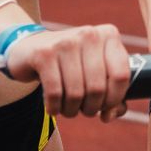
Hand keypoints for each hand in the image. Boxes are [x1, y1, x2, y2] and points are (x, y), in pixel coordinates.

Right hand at [3, 24, 134, 121]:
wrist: (29, 47)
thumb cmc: (70, 64)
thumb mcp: (94, 72)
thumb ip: (112, 95)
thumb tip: (110, 115)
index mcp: (108, 35)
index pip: (121, 75)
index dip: (114, 99)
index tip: (105, 107)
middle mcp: (89, 34)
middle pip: (98, 88)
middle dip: (91, 108)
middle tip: (83, 110)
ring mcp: (66, 42)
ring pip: (76, 93)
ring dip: (71, 110)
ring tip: (68, 108)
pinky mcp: (44, 54)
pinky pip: (55, 92)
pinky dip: (54, 107)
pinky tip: (52, 107)